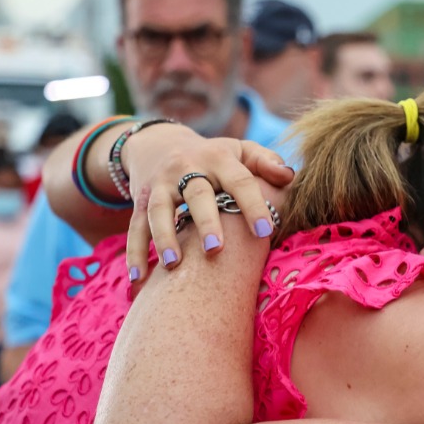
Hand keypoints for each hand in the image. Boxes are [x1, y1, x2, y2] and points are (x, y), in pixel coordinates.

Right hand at [121, 124, 294, 280]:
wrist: (160, 144)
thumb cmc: (216, 158)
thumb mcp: (241, 151)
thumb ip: (267, 162)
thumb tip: (289, 177)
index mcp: (219, 158)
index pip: (240, 180)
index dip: (254, 204)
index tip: (265, 231)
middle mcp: (187, 168)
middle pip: (196, 194)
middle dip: (205, 221)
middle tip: (215, 250)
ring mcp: (161, 184)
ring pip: (159, 209)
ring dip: (164, 236)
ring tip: (173, 264)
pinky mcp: (140, 200)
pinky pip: (135, 227)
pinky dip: (135, 253)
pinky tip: (139, 279)